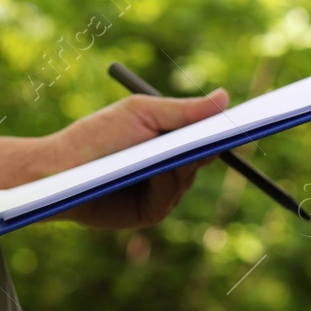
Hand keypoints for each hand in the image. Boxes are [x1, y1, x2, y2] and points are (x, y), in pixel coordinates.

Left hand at [0, 89, 230, 230]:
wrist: (58, 170)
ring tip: (177, 151)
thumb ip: (183, 110)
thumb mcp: (142, 113)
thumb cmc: (96, 136)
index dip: (227, 129)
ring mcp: (159, 191)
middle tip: (223, 136)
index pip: (206, 134)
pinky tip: (158, 172)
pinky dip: (167, 184)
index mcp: (168, 138)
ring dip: (184, 165)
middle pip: (204, 157)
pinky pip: (169, 199)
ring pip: (188, 178)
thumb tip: (225, 98)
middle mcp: (168, 166)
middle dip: (212, 146)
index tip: (252, 119)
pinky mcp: (148, 212)